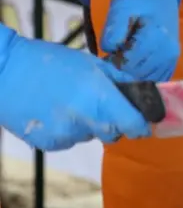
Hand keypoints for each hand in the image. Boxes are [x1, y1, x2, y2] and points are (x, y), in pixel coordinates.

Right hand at [0, 26, 150, 150]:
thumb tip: (141, 90)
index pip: (134, 125)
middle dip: (116, 123)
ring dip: (90, 124)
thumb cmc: (51, 62)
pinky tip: (56, 112)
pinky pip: (70, 140)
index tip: (142, 121)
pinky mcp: (49, 144)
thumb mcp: (91, 63)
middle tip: (103, 104)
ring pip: (91, 136)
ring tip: (72, 103)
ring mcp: (66, 136)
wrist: (4, 73)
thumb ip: (119, 79)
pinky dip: (70, 130)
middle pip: (115, 133)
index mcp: (101, 99)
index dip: (141, 125)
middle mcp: (86, 121)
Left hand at [102, 0, 180, 81]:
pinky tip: (133, 65)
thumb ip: (114, 27)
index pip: (128, 63)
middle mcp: (167, 52)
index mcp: (155, 37)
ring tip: (122, 59)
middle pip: (137, 74)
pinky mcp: (172, 62)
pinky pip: (155, 78)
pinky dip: (142, 76)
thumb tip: (108, 49)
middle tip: (111, 57)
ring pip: (146, 79)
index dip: (112, 63)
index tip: (105, 56)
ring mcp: (172, 58)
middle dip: (121, 70)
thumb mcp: (121, 7)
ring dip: (131, 74)